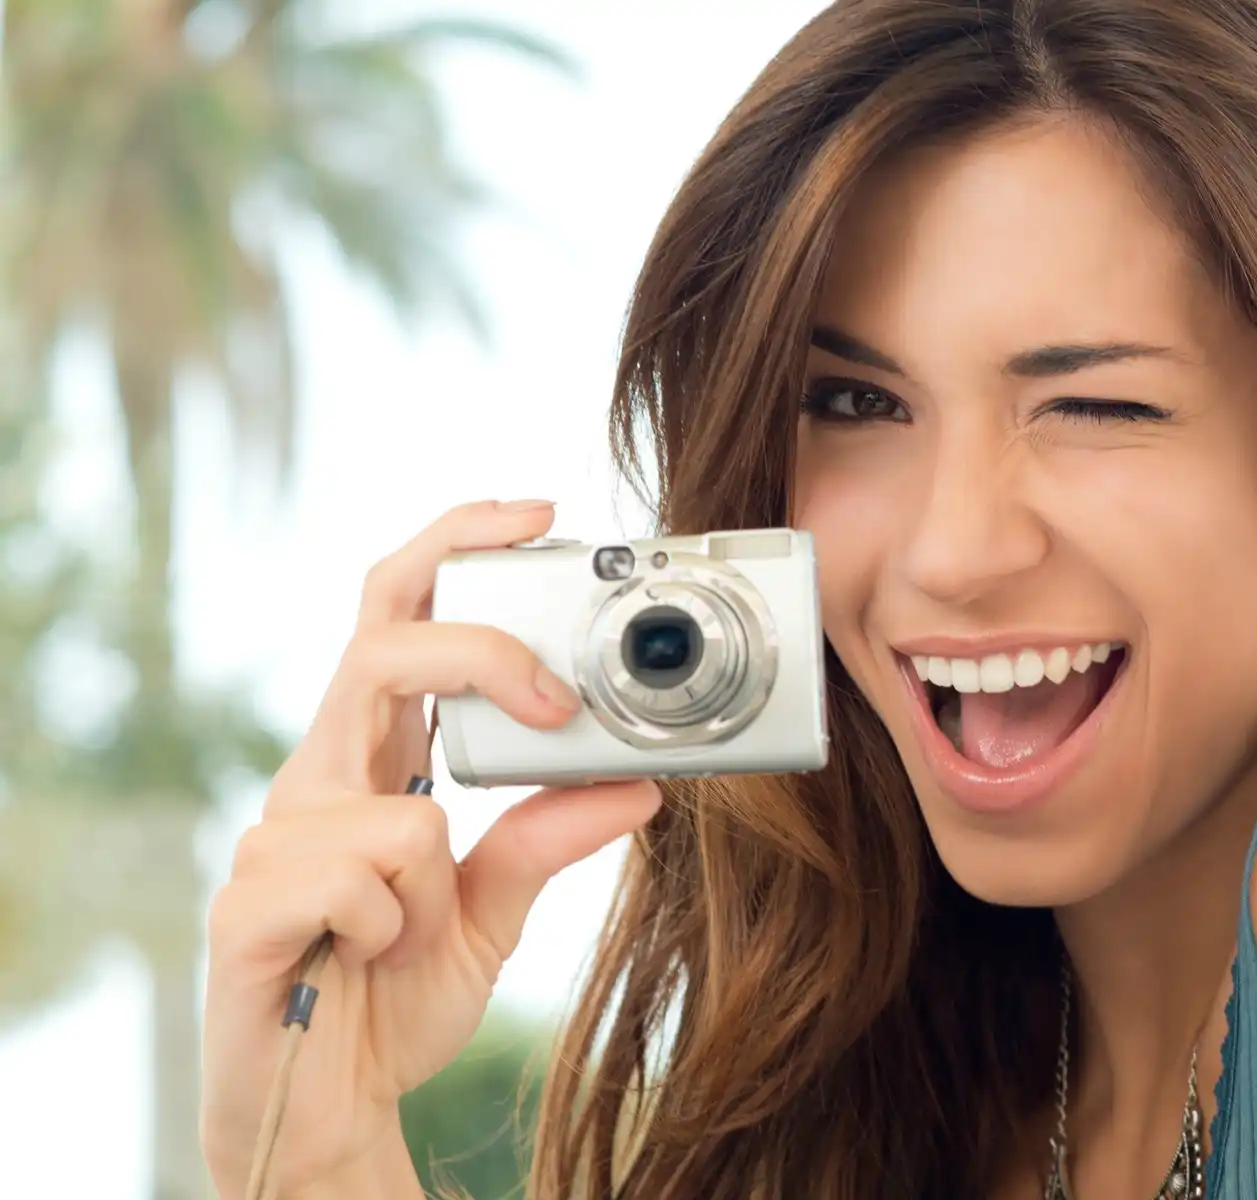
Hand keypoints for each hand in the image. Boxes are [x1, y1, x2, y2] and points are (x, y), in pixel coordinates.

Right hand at [200, 500, 663, 1194]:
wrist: (320, 1104)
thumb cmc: (389, 993)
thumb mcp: (492, 912)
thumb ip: (549, 840)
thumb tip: (640, 785)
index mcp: (374, 758)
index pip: (398, 612)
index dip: (454, 544)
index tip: (537, 510)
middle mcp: (318, 775)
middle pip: (380, 649)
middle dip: (479, 653)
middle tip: (557, 701)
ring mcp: (274, 835)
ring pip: (398, 813)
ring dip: (435, 890)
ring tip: (406, 939)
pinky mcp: (246, 904)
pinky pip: (359, 887)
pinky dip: (392, 933)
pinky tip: (358, 961)